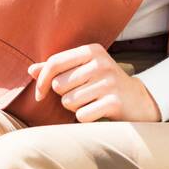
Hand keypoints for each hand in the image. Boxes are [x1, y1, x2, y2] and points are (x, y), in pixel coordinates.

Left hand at [27, 44, 161, 121]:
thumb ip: (57, 69)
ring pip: (68, 102)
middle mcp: (101, 63)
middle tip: (82, 94)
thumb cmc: (103, 83)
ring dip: (75, 107)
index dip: (41, 81)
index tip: (40, 94)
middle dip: (64, 95)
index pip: (55, 62)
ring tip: (91, 102)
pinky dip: (85, 117)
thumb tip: (30, 70)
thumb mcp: (83, 69)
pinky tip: (98, 111)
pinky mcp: (114, 102)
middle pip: (59, 85)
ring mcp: (109, 82)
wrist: (138, 100)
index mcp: (92, 50)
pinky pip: (81, 115)